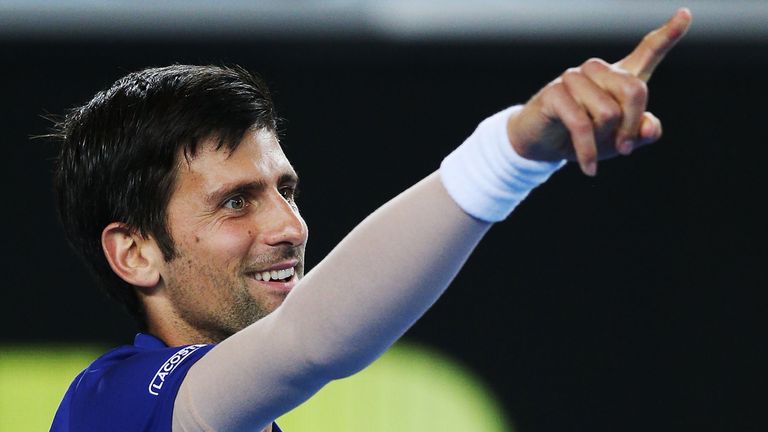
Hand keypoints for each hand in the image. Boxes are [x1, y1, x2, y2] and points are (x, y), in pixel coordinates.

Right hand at [507, 8, 692, 175]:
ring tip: (595, 152)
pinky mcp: (555, 93)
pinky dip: (588, 152)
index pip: (647, 50)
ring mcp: (574, 79)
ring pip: (608, 111)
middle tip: (625, 149)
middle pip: (634, 89)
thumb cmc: (584, 139)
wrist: (542, 146)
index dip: (668, 34)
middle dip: (632, 126)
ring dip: (604, 140)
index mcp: (618, 77)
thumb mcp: (618, 141)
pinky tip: (589, 168)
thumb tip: (649, 127)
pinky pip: (581, 125)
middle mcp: (597, 71)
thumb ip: (642, 133)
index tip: (685, 14)